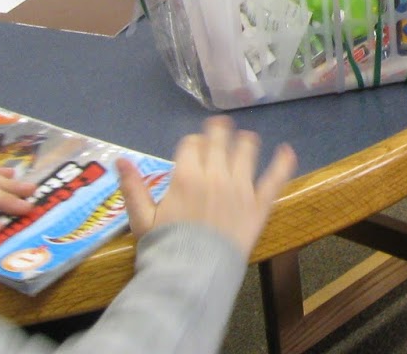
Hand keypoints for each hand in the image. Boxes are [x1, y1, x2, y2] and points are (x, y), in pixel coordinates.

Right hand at [120, 117, 295, 259]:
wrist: (192, 275)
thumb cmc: (165, 248)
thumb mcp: (141, 220)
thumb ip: (132, 188)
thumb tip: (120, 161)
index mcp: (186, 176)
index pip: (192, 143)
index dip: (192, 143)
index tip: (193, 149)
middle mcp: (215, 175)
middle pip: (220, 140)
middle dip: (219, 132)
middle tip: (221, 131)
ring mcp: (241, 188)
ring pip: (247, 150)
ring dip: (245, 141)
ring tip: (245, 140)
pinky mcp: (259, 204)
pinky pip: (275, 178)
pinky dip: (283, 162)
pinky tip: (287, 150)